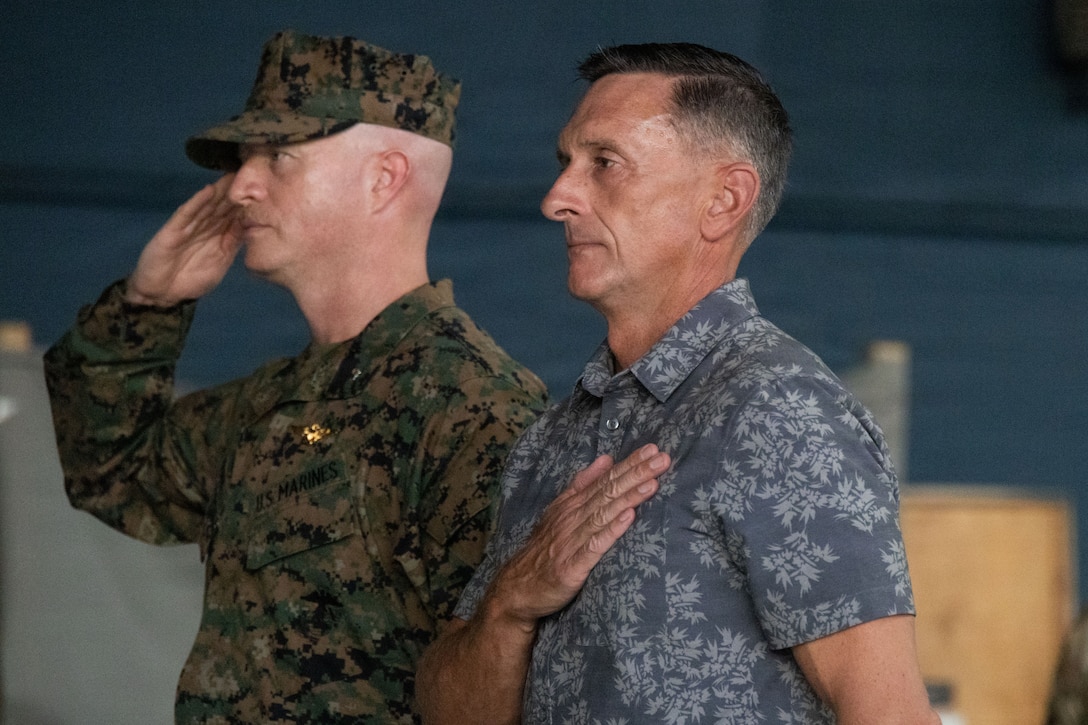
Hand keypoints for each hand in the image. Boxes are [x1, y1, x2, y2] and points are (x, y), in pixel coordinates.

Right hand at [126, 174, 242, 305]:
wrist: (162, 294)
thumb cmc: (191, 279)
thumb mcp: (221, 260)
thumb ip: (234, 243)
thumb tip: (255, 226)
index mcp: (216, 234)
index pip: (233, 214)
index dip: (247, 202)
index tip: (265, 190)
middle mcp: (204, 226)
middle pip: (222, 205)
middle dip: (236, 191)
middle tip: (252, 174)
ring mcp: (188, 227)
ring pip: (207, 205)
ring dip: (220, 191)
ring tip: (234, 175)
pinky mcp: (173, 231)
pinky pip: (186, 214)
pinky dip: (197, 202)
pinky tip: (209, 191)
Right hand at [488, 443, 669, 629]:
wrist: (518, 588)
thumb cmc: (544, 549)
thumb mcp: (559, 511)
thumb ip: (582, 485)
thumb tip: (606, 459)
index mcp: (571, 504)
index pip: (604, 479)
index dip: (629, 464)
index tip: (652, 450)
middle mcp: (572, 518)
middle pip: (607, 492)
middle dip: (635, 473)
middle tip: (661, 459)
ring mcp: (571, 541)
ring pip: (604, 514)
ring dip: (628, 497)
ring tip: (652, 482)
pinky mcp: (571, 566)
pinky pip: (594, 545)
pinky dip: (611, 530)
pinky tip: (629, 517)